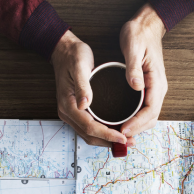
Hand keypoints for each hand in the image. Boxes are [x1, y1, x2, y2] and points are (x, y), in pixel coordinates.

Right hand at [51, 31, 126, 148]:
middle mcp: (68, 113)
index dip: (107, 134)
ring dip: (107, 140)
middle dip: (110, 141)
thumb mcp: (79, 66)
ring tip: (126, 140)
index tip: (123, 137)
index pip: (89, 127)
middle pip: (89, 135)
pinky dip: (103, 133)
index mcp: (68, 105)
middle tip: (130, 142)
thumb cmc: (72, 56)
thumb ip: (82, 86)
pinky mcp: (76, 111)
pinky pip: (89, 128)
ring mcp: (71, 113)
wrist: (63, 51)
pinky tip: (115, 131)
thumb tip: (84, 104)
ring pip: (89, 135)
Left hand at [119, 3, 167, 139]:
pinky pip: (143, 110)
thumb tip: (136, 86)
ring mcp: (154, 90)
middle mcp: (158, 89)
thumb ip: (133, 68)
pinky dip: (135, 120)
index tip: (123, 130)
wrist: (146, 26)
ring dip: (135, 128)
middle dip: (136, 130)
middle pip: (150, 118)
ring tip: (119, 134)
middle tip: (118, 137)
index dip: (137, 123)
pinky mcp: (147, 89)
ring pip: (148, 117)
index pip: (151, 110)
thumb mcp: (133, 47)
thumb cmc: (139, 34)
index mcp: (157, 81)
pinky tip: (122, 122)